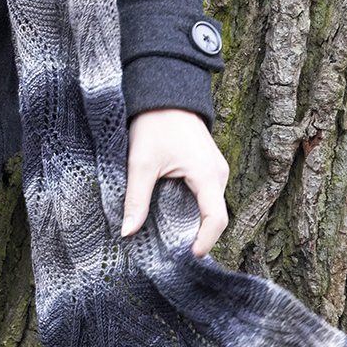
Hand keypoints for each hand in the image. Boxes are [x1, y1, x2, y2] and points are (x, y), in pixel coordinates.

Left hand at [121, 107, 228, 257]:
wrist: (164, 91)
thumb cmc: (155, 122)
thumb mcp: (141, 162)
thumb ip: (136, 198)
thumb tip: (127, 232)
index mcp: (208, 175)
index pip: (216, 219)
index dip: (205, 241)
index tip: (189, 255)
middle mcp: (219, 173)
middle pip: (214, 214)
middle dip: (197, 233)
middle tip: (172, 249)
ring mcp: (215, 167)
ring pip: (210, 204)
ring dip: (194, 219)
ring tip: (170, 232)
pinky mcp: (207, 163)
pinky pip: (205, 192)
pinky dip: (192, 205)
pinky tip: (171, 209)